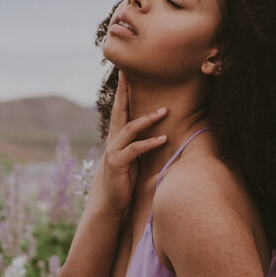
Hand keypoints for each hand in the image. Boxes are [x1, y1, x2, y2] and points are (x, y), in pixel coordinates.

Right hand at [90, 70, 168, 213]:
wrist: (111, 202)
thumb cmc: (125, 179)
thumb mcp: (132, 158)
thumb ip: (138, 143)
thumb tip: (155, 132)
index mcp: (116, 137)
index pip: (120, 109)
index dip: (122, 91)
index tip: (125, 73)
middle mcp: (113, 140)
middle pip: (119, 111)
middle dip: (124, 92)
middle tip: (128, 74)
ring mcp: (114, 151)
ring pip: (130, 128)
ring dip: (148, 119)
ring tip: (164, 111)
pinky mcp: (118, 164)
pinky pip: (135, 149)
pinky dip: (149, 143)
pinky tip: (162, 139)